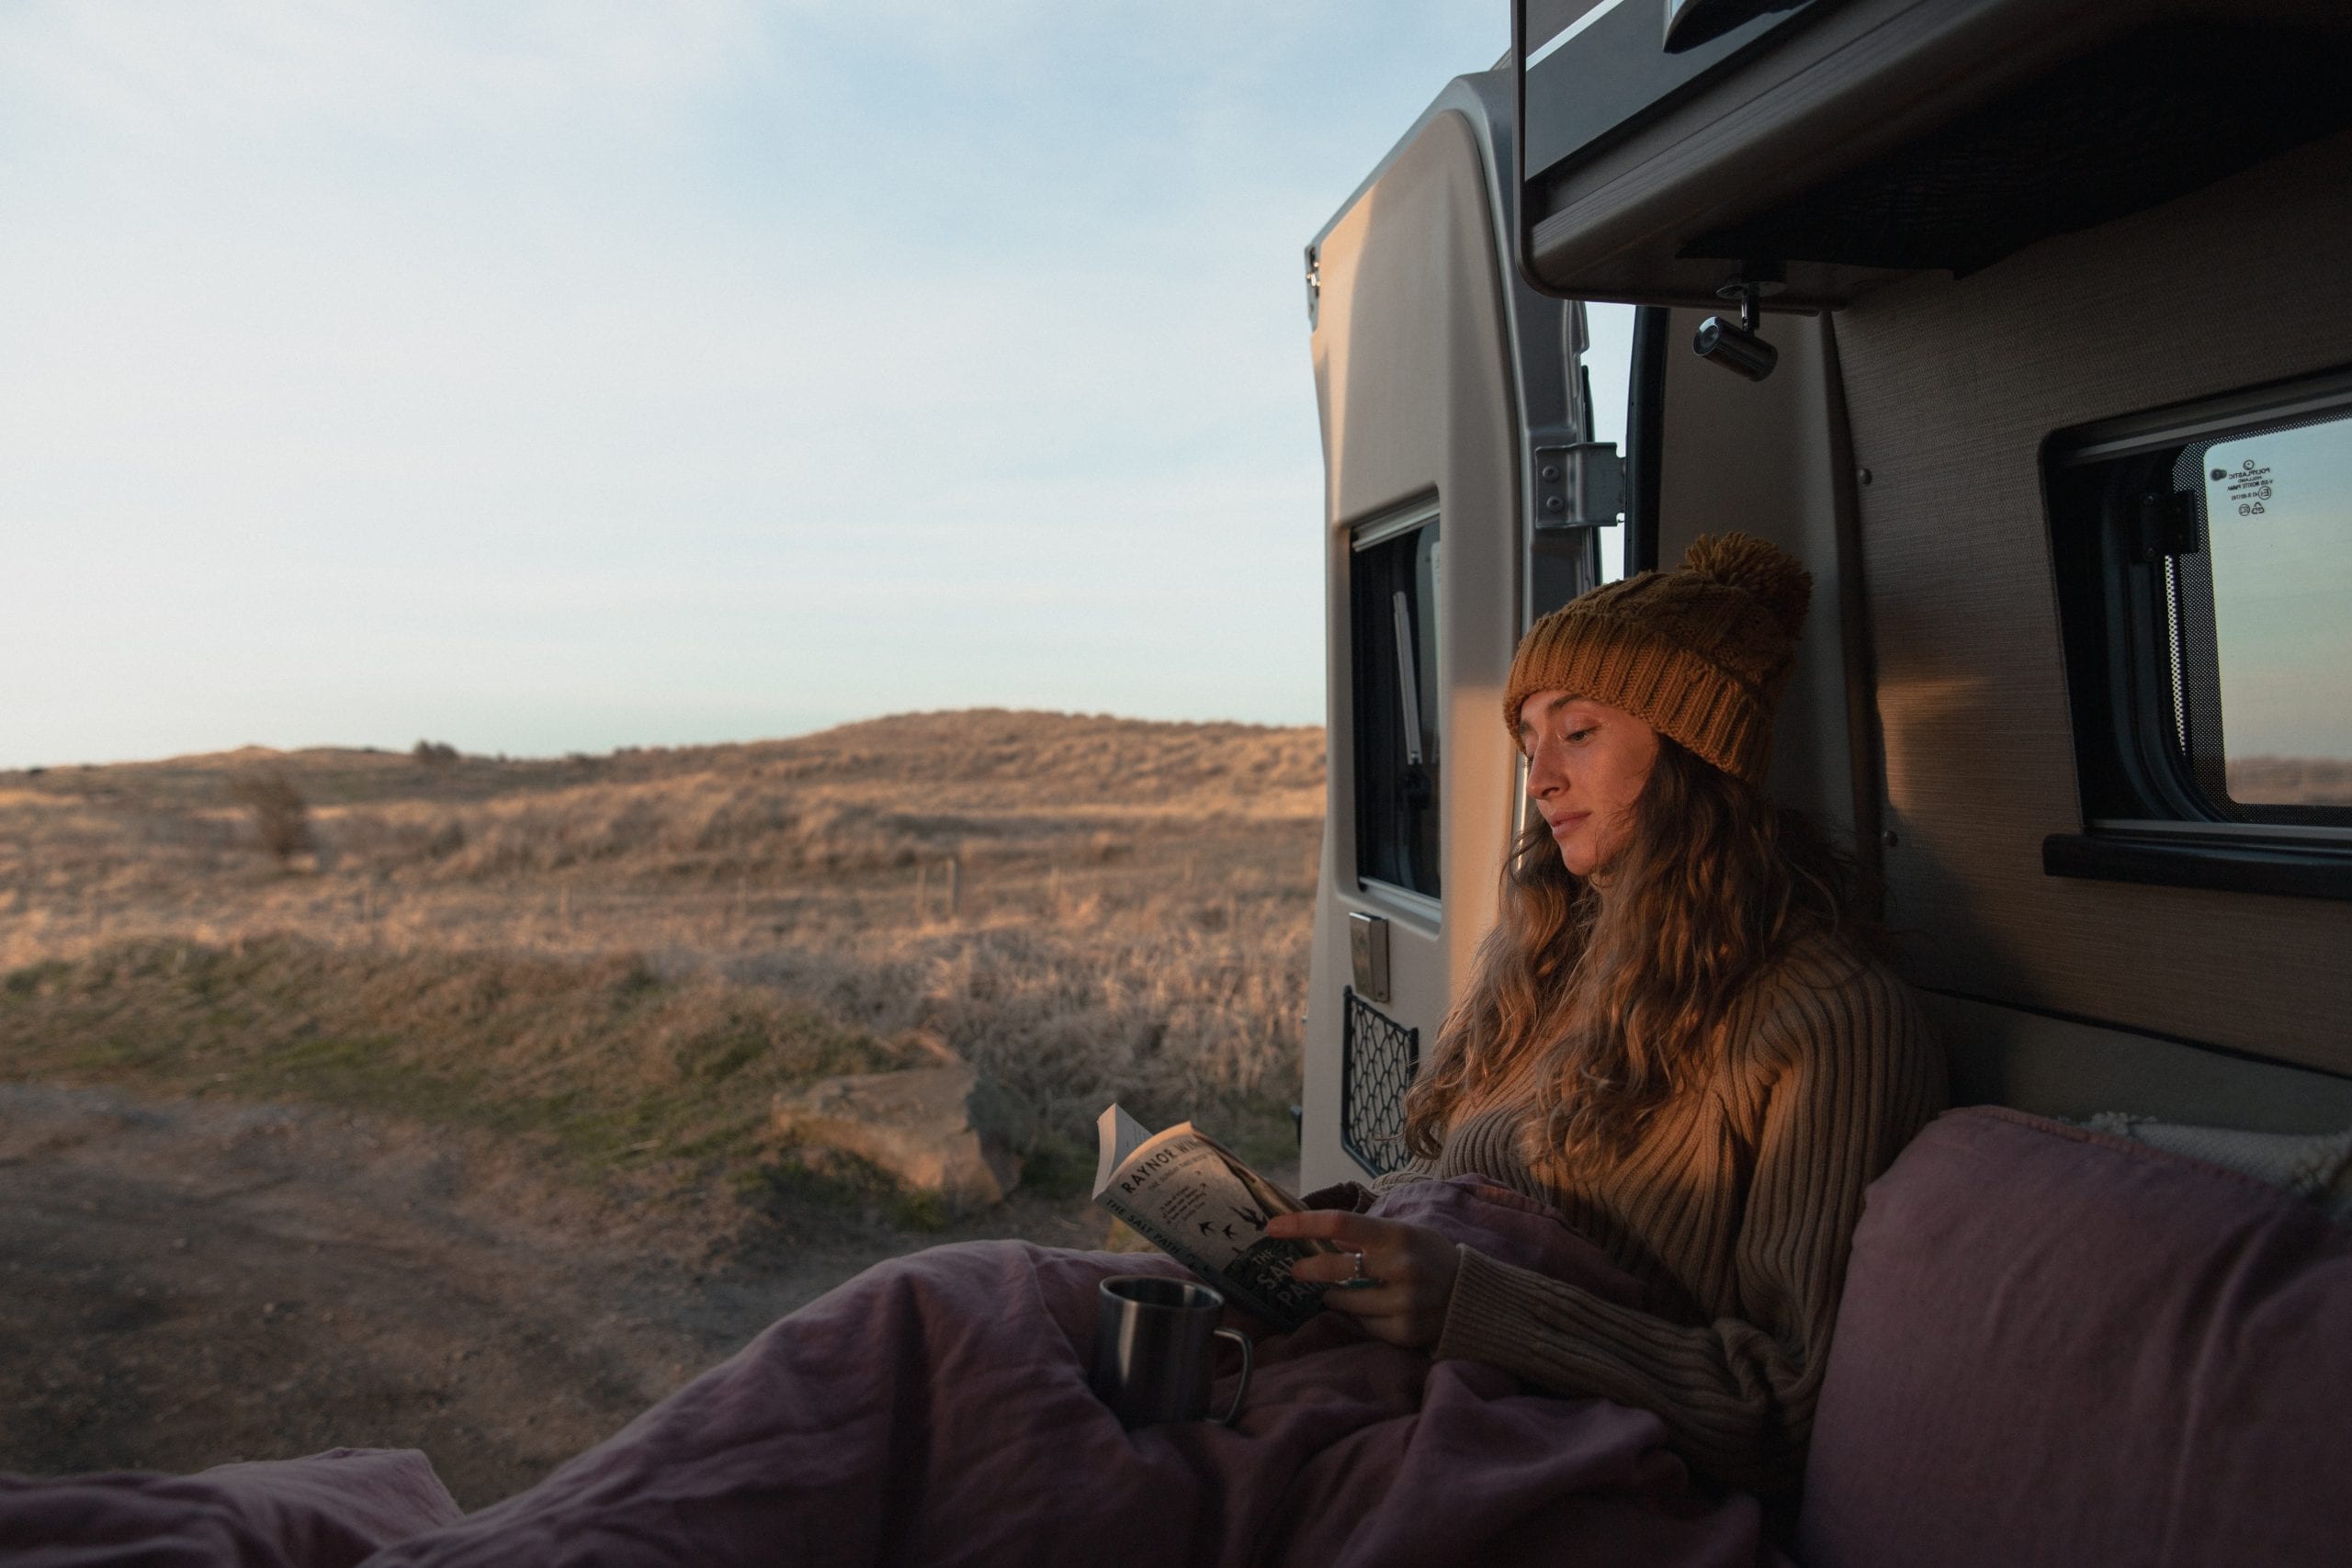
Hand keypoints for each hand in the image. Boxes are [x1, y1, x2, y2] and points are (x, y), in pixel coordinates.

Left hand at [1266, 1210, 1459, 1348]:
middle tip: (1297, 1269)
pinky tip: (1371, 1308)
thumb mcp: (1405, 1234)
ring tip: (1339, 1290)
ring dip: (1334, 1296)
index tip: (1274, 1226)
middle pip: (1336, 1268)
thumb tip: (1325, 1239)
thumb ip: (1367, 1236)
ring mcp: (1402, 1304)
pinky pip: (1363, 1324)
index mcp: (1398, 1236)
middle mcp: (1400, 1269)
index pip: (1340, 1225)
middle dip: (1309, 1269)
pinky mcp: (1403, 1332)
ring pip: (1344, 1302)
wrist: (1474, 1298)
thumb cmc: (1432, 1257)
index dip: (1302, 1224)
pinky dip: (1359, 1315)